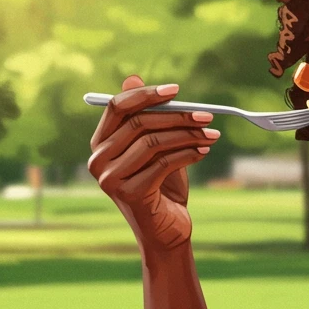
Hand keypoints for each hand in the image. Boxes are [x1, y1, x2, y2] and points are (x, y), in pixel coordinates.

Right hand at [87, 75, 220, 252]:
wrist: (166, 230)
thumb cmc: (161, 187)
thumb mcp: (156, 148)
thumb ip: (146, 117)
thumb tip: (133, 78)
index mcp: (100, 144)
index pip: (118, 107)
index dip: (147, 95)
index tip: (176, 89)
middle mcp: (98, 160)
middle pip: (139, 123)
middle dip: (178, 116)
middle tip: (207, 116)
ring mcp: (110, 179)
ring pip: (153, 142)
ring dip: (188, 135)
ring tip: (211, 135)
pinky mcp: (129, 194)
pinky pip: (163, 164)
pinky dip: (188, 154)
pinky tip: (204, 151)